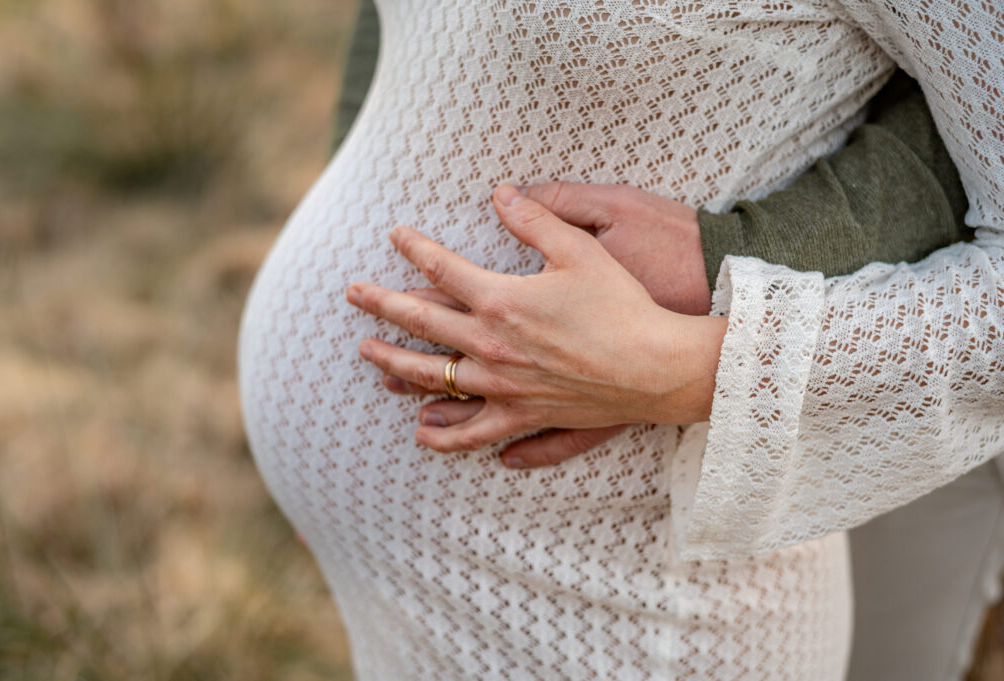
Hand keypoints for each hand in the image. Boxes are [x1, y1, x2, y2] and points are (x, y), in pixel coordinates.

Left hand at [346, 185, 726, 464]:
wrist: (656, 367)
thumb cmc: (622, 305)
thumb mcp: (580, 250)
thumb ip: (536, 218)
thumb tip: (501, 191)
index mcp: (501, 302)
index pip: (442, 270)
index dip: (414, 248)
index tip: (395, 235)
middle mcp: (491, 348)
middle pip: (421, 325)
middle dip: (382, 306)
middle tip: (353, 295)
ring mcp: (503, 388)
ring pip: (433, 380)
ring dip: (394, 367)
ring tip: (370, 359)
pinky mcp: (524, 417)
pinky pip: (473, 433)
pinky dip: (445, 434)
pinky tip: (424, 434)